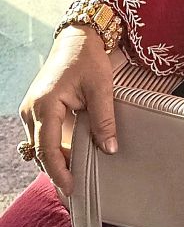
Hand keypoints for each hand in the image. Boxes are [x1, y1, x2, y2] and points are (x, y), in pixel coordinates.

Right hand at [19, 26, 116, 195]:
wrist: (77, 39)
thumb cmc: (88, 59)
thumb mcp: (101, 88)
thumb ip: (104, 119)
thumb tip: (109, 148)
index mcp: (45, 105)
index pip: (48, 148)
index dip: (59, 170)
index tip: (71, 186)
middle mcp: (31, 110)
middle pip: (41, 150)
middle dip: (56, 169)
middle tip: (74, 187)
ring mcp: (31, 110)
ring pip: (40, 144)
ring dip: (56, 158)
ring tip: (75, 173)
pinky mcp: (36, 109)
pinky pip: (42, 135)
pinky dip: (55, 146)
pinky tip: (70, 154)